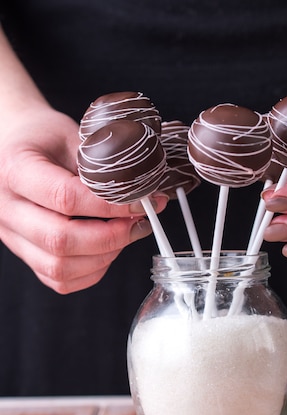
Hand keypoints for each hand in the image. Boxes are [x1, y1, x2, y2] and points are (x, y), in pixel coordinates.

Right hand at [0, 105, 167, 292]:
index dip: (110, 206)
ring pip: (59, 267)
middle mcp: (7, 208)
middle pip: (60, 240)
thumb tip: (144, 192)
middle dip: (111, 236)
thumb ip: (100, 165)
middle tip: (141, 221)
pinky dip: (91, 271)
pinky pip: (59, 279)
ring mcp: (12, 236)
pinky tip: (109, 249)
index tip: (142, 202)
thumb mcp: (72, 134)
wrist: (13, 145)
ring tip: (128, 233)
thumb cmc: (43, 137)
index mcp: (15, 170)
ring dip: (104, 256)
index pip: (65, 197)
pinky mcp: (24, 253)